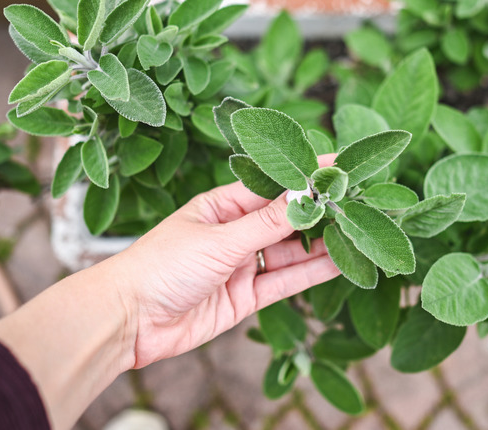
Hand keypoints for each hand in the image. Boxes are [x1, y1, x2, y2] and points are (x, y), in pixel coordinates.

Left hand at [116, 155, 339, 367]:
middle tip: (357, 202)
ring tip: (357, 232)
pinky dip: (311, 273)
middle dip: (318, 212)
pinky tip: (339, 262)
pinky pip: (285, 281)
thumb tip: (305, 192)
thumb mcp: (220, 239)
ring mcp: (241, 265)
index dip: (304, 176)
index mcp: (221, 207)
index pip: (271, 186)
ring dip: (320, 244)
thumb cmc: (162, 266)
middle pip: (285, 219)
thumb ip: (267, 222)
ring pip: (290, 251)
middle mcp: (234, 233)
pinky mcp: (246, 296)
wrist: (130, 321)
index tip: (339, 166)